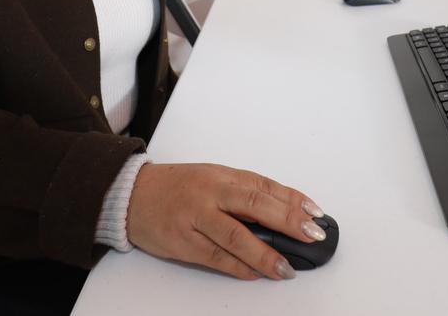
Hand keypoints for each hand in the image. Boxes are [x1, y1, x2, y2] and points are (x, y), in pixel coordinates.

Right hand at [126, 163, 325, 280]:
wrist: (132, 196)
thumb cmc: (178, 187)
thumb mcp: (213, 178)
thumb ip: (244, 194)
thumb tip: (284, 212)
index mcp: (222, 175)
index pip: (264, 185)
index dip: (292, 199)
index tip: (315, 213)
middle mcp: (210, 193)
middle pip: (254, 205)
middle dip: (287, 221)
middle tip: (310, 234)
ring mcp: (195, 217)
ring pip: (235, 236)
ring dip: (264, 254)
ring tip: (286, 268)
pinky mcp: (182, 242)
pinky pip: (215, 257)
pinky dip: (238, 267)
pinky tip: (255, 273)